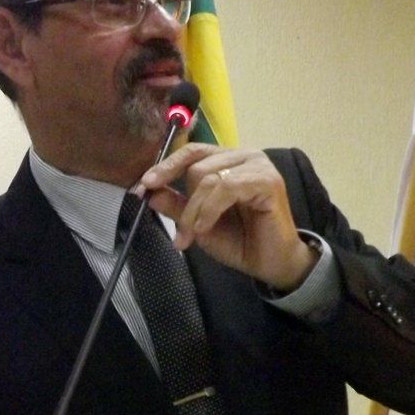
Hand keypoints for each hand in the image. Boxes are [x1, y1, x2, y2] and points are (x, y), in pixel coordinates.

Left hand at [137, 145, 317, 290]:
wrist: (271, 263)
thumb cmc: (240, 241)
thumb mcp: (198, 223)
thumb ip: (176, 205)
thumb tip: (149, 192)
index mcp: (228, 160)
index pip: (192, 152)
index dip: (166, 166)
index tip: (144, 185)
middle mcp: (244, 156)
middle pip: (197, 167)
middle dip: (184, 203)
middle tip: (181, 233)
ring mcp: (258, 165)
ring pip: (208, 177)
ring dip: (194, 210)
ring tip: (191, 235)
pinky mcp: (267, 181)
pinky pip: (226, 187)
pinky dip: (209, 209)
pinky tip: (204, 227)